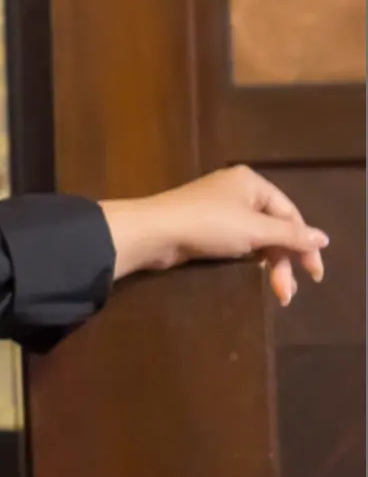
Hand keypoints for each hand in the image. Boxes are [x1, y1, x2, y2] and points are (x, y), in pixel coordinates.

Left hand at [101, 165, 328, 305]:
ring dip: (270, 266)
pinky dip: (250, 260)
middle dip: (284, 262)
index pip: (290, 213)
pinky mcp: (205, 229)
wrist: (152, 233)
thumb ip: (290, 235)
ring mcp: (220, 211)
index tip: (314, 273)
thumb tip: (323, 238)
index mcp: (252, 183)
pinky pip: (238, 244)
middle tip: (289, 293)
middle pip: (274, 228)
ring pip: (256, 239)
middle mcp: (237, 192)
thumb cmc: (207, 224)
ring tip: (279, 293)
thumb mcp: (254, 230)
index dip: (304, 243)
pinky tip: (257, 276)